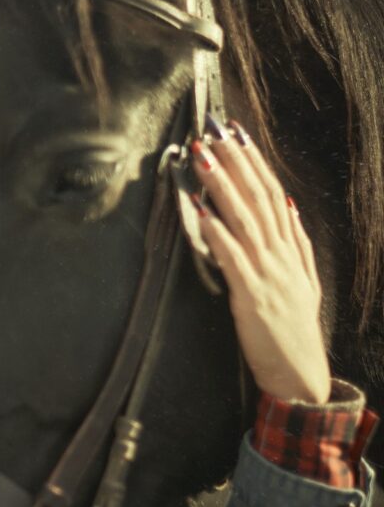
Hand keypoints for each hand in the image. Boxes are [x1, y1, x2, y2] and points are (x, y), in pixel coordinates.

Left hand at [191, 120, 329, 403]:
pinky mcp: (252, 296)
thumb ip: (297, 243)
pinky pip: (233, 258)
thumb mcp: (304, 282)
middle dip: (236, 162)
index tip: (237, 134)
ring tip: (203, 157)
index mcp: (290, 250)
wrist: (300, 375)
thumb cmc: (294, 330)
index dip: (254, 162)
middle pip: (259, 198)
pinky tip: (201, 211)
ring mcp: (268, 274)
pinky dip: (217, 233)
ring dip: (223, 185)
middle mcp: (281, 255)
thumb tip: (287, 206)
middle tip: (214, 131)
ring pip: (245, 219)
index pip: (272, 194)